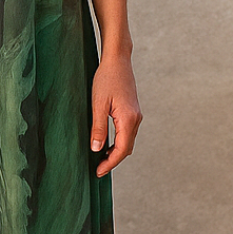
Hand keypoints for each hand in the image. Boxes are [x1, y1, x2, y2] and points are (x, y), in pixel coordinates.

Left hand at [90, 54, 141, 176]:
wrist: (117, 61)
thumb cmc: (106, 79)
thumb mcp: (98, 104)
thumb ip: (98, 128)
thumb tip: (97, 149)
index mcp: (128, 119)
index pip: (121, 150)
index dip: (110, 163)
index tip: (98, 172)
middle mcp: (136, 120)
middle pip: (127, 148)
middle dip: (113, 161)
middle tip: (97, 169)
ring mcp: (136, 116)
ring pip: (128, 141)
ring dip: (116, 152)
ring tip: (100, 159)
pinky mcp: (132, 112)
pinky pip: (127, 133)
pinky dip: (118, 142)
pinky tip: (107, 144)